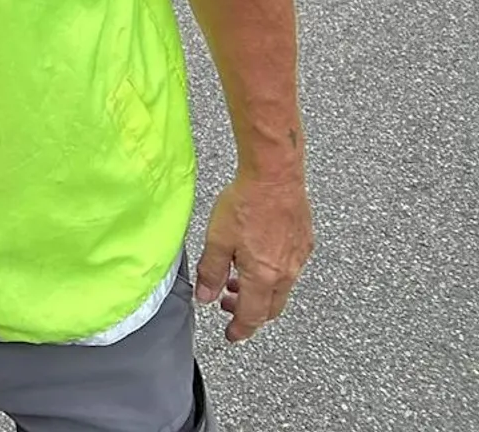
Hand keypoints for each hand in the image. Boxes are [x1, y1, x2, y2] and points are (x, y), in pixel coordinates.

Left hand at [195, 172, 313, 341]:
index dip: (240, 328)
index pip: (252, 315)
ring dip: (258, 291)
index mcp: (263, 276)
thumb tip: (205, 297)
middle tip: (228, 306)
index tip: (231, 335)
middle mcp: (286, 272)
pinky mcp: (305, 243)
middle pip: (270, 307)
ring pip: (280, 289)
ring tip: (236, 280)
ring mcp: (298, 259)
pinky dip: (271, 274)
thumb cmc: (245, 203)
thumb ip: (210, 271)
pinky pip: (289, 270)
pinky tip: (256, 258)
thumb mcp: (217, 239)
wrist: (275, 176)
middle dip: (249, 312)